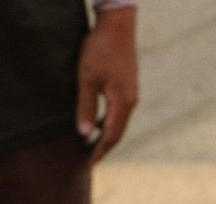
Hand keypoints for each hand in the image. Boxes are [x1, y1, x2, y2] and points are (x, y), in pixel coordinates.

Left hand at [76, 7, 137, 162]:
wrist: (118, 26)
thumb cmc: (100, 50)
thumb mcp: (87, 79)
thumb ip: (86, 107)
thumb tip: (85, 134)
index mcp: (122, 103)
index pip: (111, 136)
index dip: (100, 151)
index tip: (88, 164)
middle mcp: (131, 102)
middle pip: (118, 133)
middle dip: (104, 148)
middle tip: (89, 160)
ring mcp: (131, 94)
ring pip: (119, 123)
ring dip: (106, 136)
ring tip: (92, 146)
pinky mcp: (128, 87)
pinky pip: (119, 112)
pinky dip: (109, 123)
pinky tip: (98, 124)